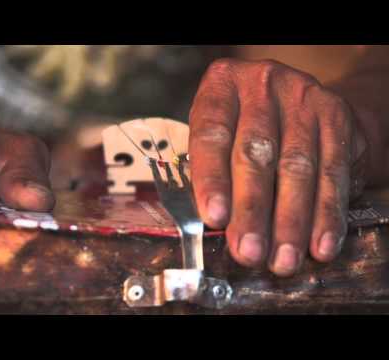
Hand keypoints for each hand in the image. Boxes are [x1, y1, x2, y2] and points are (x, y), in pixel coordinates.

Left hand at [189, 58, 367, 276]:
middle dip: (252, 210)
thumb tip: (217, 226)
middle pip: (257, 154)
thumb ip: (214, 170)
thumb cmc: (245, 124)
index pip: (211, 134)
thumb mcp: (220, 132)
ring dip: (291, 221)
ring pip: (297, 168)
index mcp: (222, 87)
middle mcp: (262, 86)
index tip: (213, 217)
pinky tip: (319, 243)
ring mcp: (303, 100)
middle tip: (249, 250)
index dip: (211, 179)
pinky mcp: (337, 118)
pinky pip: (333, 172)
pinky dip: (327, 214)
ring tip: (282, 258)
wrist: (297, 98)